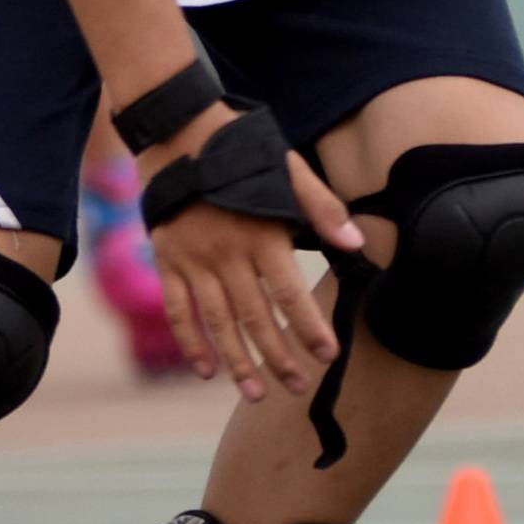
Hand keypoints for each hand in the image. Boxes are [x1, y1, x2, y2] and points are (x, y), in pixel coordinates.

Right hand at [140, 111, 357, 399]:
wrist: (177, 129)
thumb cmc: (240, 150)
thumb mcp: (288, 168)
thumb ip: (322, 208)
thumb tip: (356, 245)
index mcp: (261, 235)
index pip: (290, 295)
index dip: (309, 329)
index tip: (327, 356)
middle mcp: (226, 254)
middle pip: (255, 317)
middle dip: (279, 357)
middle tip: (297, 387)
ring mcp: (193, 260)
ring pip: (218, 321)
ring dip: (238, 361)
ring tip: (256, 394)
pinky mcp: (167, 259)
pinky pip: (179, 309)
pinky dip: (191, 341)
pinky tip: (206, 370)